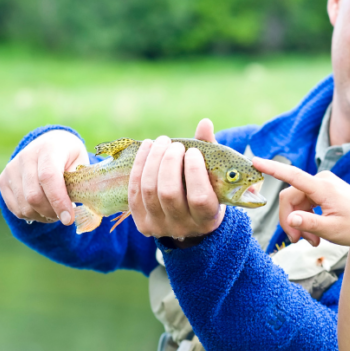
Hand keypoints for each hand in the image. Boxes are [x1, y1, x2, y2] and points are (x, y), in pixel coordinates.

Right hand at [0, 129, 87, 224]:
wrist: (50, 143)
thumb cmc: (70, 157)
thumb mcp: (81, 163)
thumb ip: (80, 182)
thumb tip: (79, 206)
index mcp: (49, 148)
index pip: (48, 177)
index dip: (58, 201)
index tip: (69, 218)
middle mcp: (26, 156)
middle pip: (34, 195)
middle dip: (52, 212)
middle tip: (66, 216)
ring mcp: (12, 168)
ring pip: (24, 206)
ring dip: (43, 216)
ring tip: (56, 212)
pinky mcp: (3, 180)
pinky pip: (16, 208)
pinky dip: (32, 215)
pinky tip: (44, 210)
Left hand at [128, 118, 224, 242]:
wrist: (190, 222)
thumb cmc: (208, 192)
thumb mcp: (215, 177)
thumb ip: (211, 151)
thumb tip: (205, 123)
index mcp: (207, 218)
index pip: (199, 198)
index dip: (194, 172)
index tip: (193, 152)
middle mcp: (183, 227)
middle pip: (169, 193)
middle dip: (169, 162)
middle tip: (175, 145)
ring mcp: (159, 226)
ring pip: (149, 190)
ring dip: (153, 160)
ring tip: (161, 142)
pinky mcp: (142, 222)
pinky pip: (135, 191)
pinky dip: (139, 166)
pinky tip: (147, 148)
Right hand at [251, 159, 349, 251]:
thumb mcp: (333, 231)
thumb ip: (310, 224)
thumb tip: (290, 219)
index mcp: (324, 188)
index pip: (293, 176)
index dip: (272, 169)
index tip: (254, 161)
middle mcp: (322, 181)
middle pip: (290, 198)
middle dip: (291, 221)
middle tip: (298, 242)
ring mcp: (323, 185)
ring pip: (296, 203)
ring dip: (300, 223)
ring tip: (312, 242)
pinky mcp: (323, 191)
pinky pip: (305, 203)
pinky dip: (306, 219)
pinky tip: (315, 236)